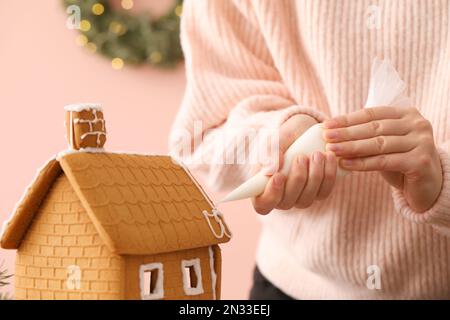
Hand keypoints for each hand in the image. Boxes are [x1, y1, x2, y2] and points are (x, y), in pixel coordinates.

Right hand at [252, 114, 337, 214]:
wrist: (305, 131)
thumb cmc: (284, 137)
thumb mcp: (275, 139)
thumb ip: (269, 152)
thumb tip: (270, 171)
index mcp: (263, 187)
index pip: (262, 204)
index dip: (270, 195)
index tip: (279, 176)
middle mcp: (281, 197)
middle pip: (286, 202)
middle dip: (297, 179)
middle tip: (301, 157)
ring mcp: (300, 198)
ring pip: (306, 199)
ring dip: (314, 176)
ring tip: (317, 154)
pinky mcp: (318, 193)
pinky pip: (324, 192)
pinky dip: (328, 176)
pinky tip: (329, 158)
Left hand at [323, 107, 442, 211]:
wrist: (427, 186)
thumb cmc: (400, 161)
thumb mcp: (384, 144)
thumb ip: (366, 135)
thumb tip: (331, 131)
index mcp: (407, 114)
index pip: (372, 114)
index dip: (347, 119)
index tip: (326, 125)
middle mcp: (417, 124)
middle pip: (374, 128)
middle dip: (346, 133)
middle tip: (325, 137)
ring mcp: (421, 142)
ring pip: (378, 144)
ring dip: (351, 147)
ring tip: (332, 150)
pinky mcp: (420, 161)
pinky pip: (384, 161)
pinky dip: (362, 163)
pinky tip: (345, 164)